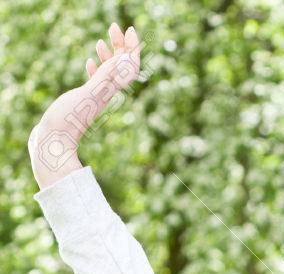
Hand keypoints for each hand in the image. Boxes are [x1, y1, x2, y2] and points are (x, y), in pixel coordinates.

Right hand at [28, 22, 140, 188]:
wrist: (55, 141)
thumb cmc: (69, 120)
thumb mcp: (89, 94)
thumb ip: (106, 77)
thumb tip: (125, 60)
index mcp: (110, 90)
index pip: (129, 66)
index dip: (132, 47)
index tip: (130, 30)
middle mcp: (106, 94)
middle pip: (120, 67)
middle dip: (121, 46)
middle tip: (114, 27)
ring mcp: (95, 97)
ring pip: (108, 73)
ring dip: (109, 55)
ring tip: (103, 40)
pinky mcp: (83, 101)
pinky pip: (94, 83)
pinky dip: (95, 69)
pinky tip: (90, 61)